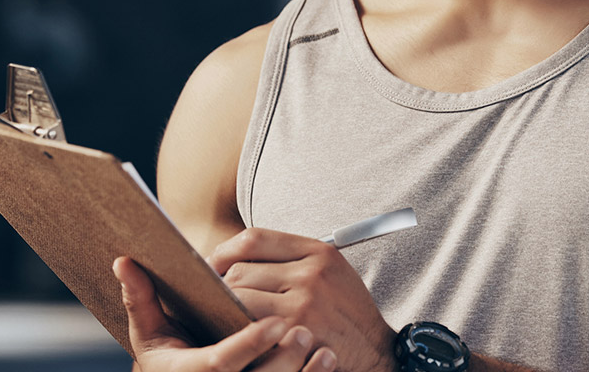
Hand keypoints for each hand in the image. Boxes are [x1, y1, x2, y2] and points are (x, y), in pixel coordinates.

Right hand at [114, 256, 337, 371]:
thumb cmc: (172, 362)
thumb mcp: (151, 337)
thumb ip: (141, 301)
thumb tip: (124, 260)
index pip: (221, 364)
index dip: (249, 345)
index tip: (277, 323)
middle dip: (282, 360)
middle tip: (301, 330)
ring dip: (302, 371)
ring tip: (320, 346)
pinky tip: (328, 359)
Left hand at [208, 228, 396, 371]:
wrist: (376, 350)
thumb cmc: (347, 310)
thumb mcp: (330, 270)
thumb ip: (290, 257)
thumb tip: (233, 254)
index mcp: (318, 252)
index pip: (253, 239)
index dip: (224, 251)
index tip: (212, 263)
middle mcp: (310, 275)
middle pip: (240, 271)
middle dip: (221, 285)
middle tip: (213, 296)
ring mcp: (303, 306)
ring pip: (239, 299)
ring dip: (226, 309)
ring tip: (224, 315)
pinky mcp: (296, 336)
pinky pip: (249, 328)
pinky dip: (238, 330)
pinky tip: (239, 333)